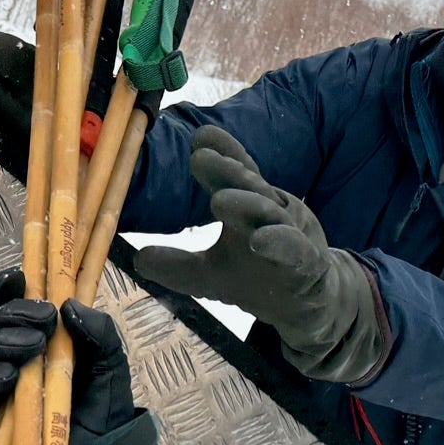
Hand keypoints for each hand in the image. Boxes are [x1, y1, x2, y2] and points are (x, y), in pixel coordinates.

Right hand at [0, 269, 141, 444]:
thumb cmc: (102, 412)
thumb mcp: (109, 364)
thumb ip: (98, 331)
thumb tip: (70, 306)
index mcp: (22, 349)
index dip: (1, 293)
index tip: (18, 277)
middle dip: (10, 317)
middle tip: (43, 321)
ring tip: (32, 346)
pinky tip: (6, 376)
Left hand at [133, 125, 390, 384]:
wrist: (305, 307)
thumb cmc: (258, 280)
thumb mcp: (210, 276)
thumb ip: (177, 266)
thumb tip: (137, 260)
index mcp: (249, 210)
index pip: (236, 175)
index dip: (221, 155)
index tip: (197, 138)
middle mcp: (271, 215)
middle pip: (250, 187)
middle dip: (228, 171)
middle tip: (200, 157)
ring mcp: (291, 237)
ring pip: (270, 215)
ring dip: (246, 204)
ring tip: (218, 200)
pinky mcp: (307, 264)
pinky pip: (293, 250)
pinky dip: (278, 242)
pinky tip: (258, 240)